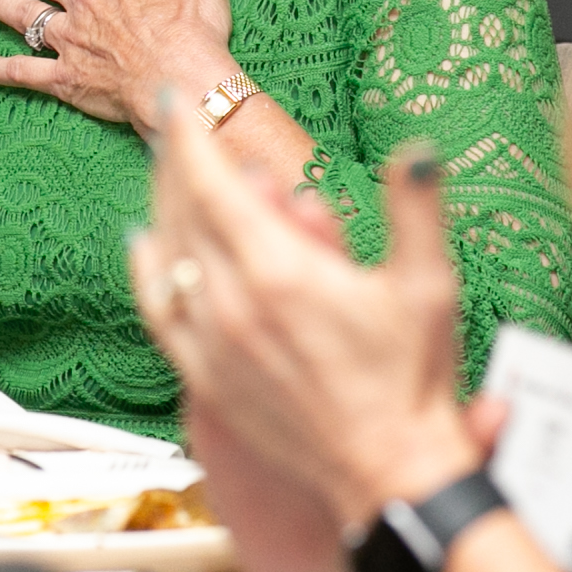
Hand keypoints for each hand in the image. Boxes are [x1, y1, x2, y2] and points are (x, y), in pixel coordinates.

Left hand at [131, 89, 478, 530]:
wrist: (388, 471)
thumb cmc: (411, 379)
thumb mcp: (428, 284)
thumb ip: (416, 208)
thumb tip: (417, 149)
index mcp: (279, 271)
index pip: (212, 184)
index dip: (189, 137)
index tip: (176, 100)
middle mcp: (232, 304)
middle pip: (180, 212)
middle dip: (173, 159)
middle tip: (171, 122)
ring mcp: (213, 344)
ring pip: (165, 256)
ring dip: (160, 205)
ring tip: (164, 170)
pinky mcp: (207, 379)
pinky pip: (157, 311)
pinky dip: (145, 268)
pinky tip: (143, 244)